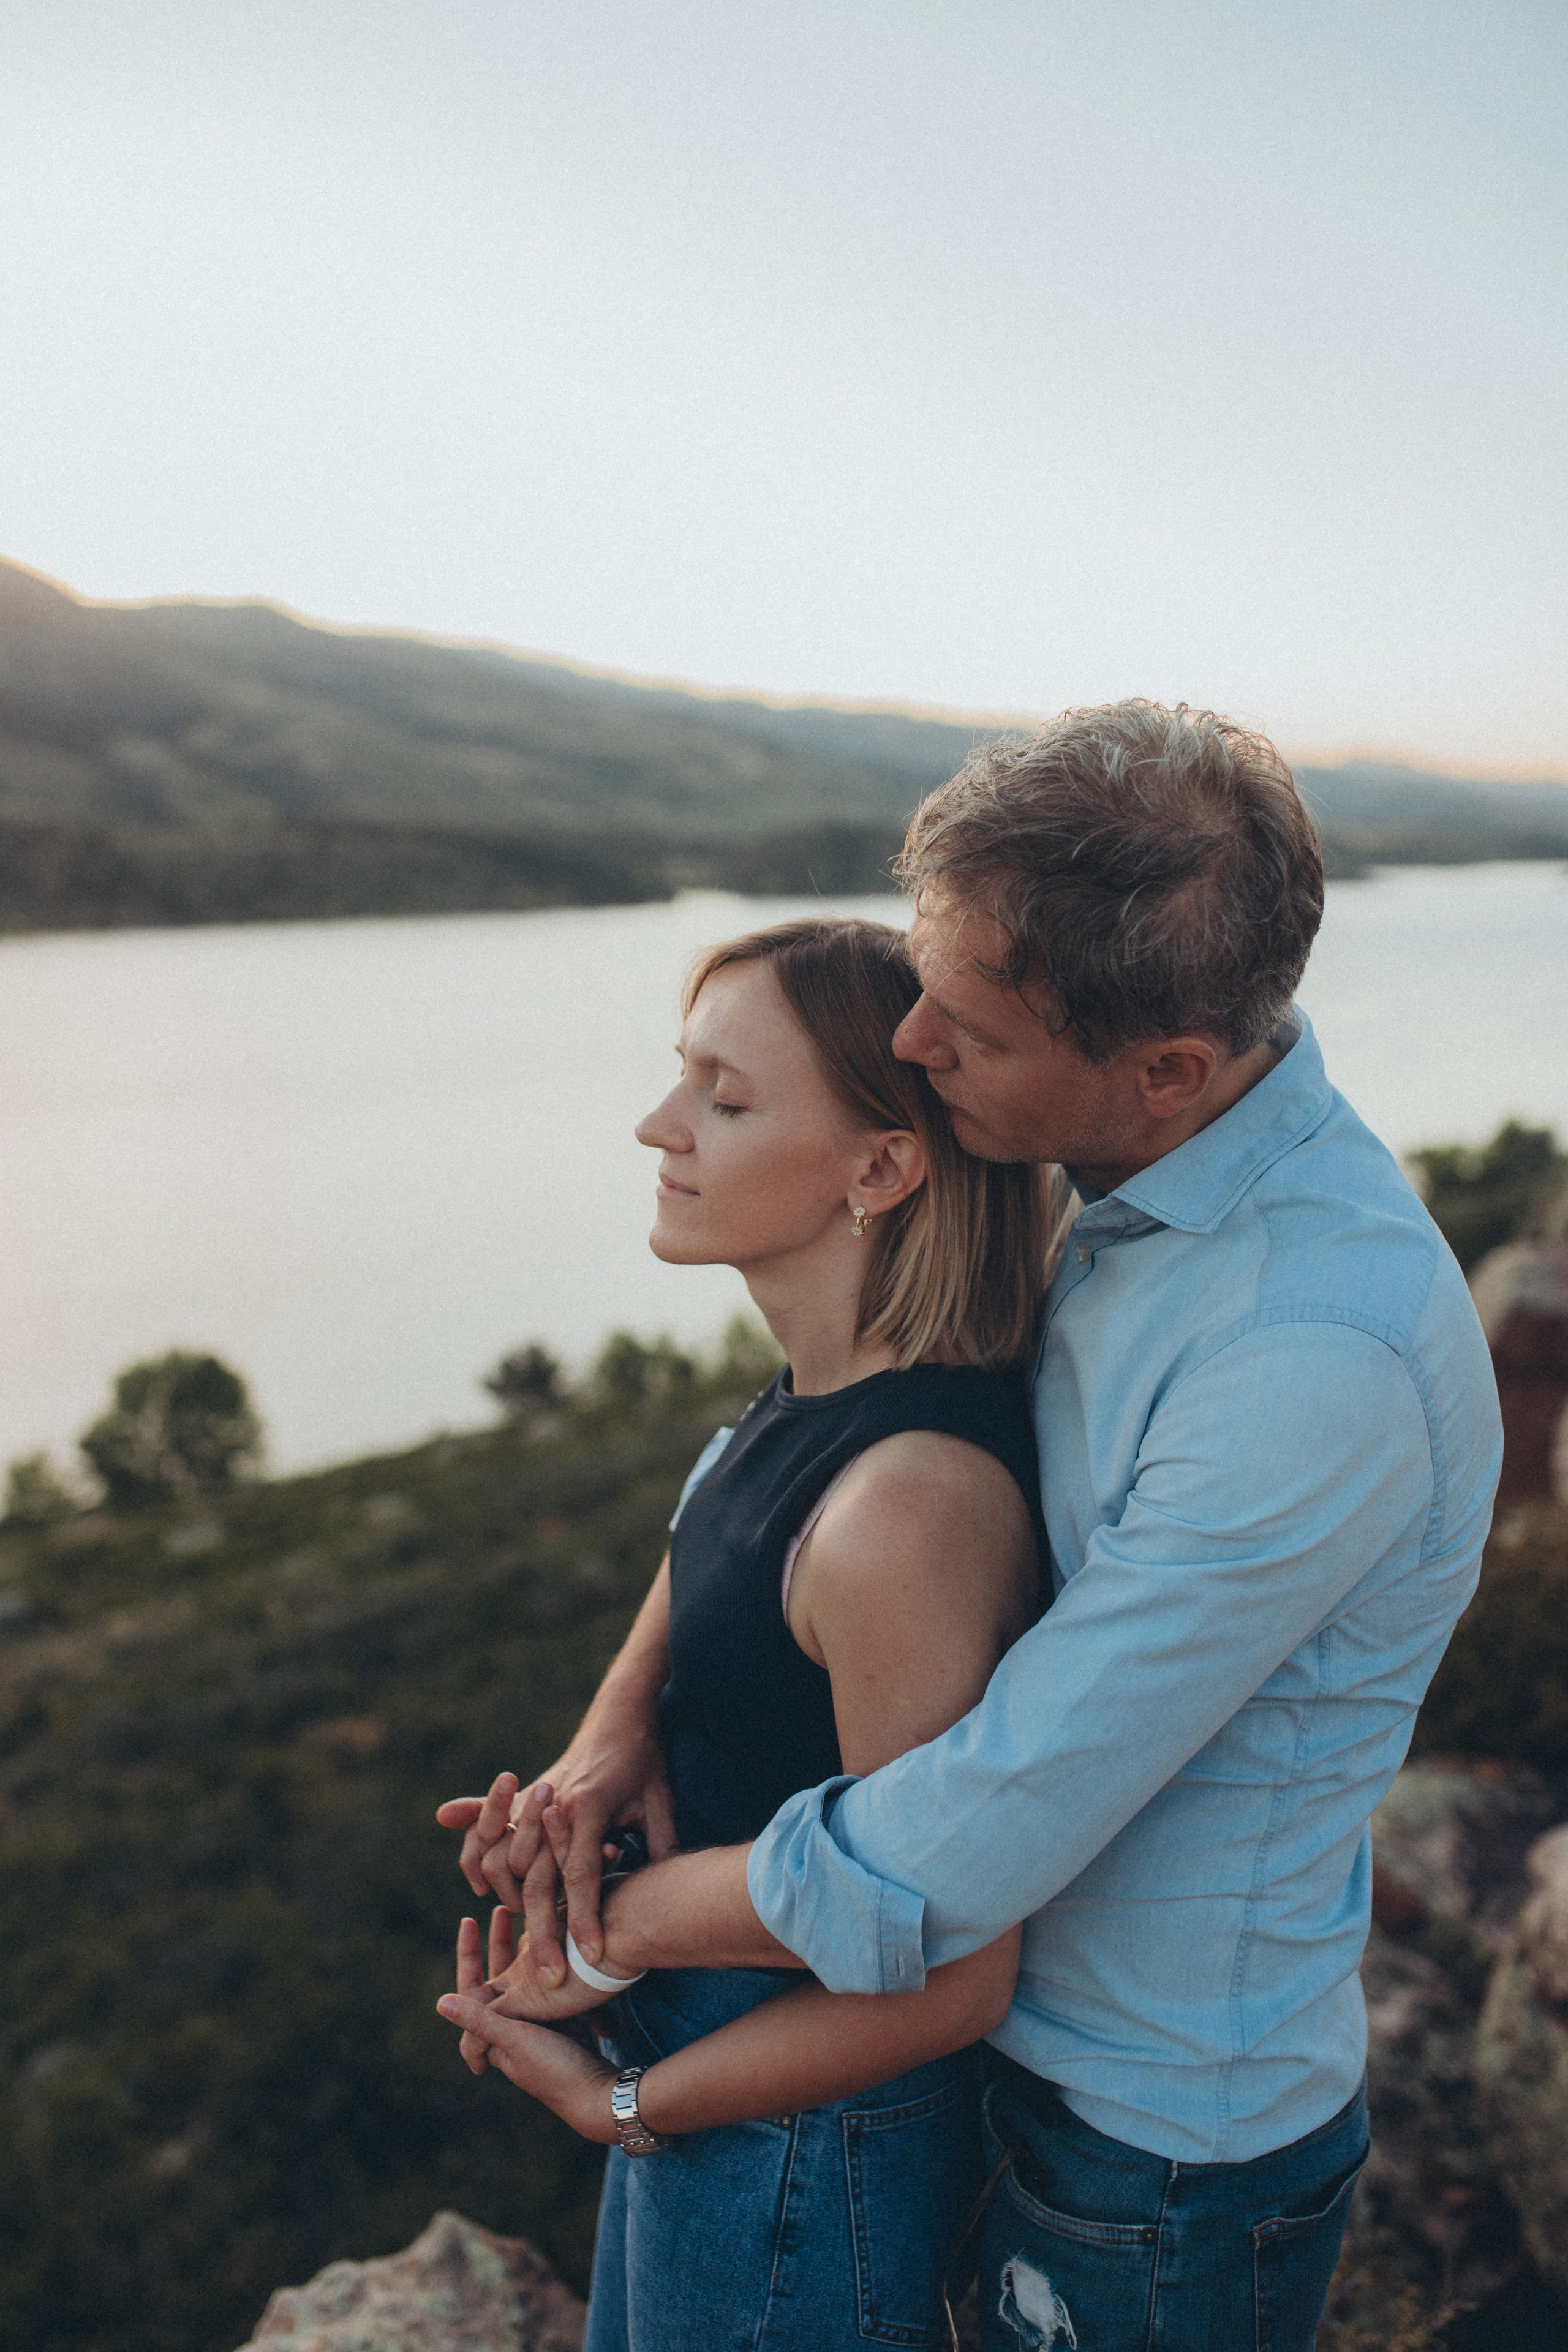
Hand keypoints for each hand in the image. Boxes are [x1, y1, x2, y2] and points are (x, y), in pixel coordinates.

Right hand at [437, 1720, 676, 1986]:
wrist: (619, 1713)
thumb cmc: (644, 1758)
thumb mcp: (660, 1801)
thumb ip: (659, 1846)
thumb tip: (666, 1897)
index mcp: (589, 1807)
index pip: (581, 1875)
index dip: (585, 1920)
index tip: (590, 1958)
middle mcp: (553, 1804)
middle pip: (537, 1880)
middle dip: (544, 1934)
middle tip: (553, 1979)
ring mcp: (532, 1801)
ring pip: (505, 1862)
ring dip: (513, 1902)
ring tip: (531, 1941)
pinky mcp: (521, 1798)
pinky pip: (485, 1832)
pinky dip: (475, 1858)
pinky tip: (481, 1890)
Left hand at [438, 1917, 619, 2143]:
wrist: (598, 2092)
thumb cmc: (554, 2069)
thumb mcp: (516, 2041)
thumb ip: (480, 2022)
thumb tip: (441, 2002)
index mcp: (493, 2032)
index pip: (471, 1987)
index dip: (468, 1954)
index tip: (469, 1921)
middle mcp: (511, 2026)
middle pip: (497, 1975)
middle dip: (496, 1942)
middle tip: (501, 1908)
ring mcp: (537, 2023)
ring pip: (523, 1977)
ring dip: (522, 1948)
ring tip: (529, 1917)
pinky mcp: (562, 2021)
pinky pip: (546, 1984)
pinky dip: (546, 1962)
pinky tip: (556, 1941)